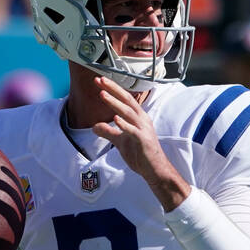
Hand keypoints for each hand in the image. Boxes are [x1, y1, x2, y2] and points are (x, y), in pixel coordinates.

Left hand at [91, 76, 187, 208]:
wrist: (155, 169)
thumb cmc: (140, 153)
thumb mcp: (120, 141)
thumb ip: (108, 132)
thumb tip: (94, 126)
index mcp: (137, 117)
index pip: (124, 99)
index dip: (112, 89)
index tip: (99, 80)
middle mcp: (142, 119)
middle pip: (127, 100)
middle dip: (113, 89)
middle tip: (99, 80)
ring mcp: (144, 129)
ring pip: (128, 112)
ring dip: (115, 103)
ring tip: (103, 94)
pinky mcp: (144, 141)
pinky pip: (133, 131)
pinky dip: (125, 124)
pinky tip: (115, 119)